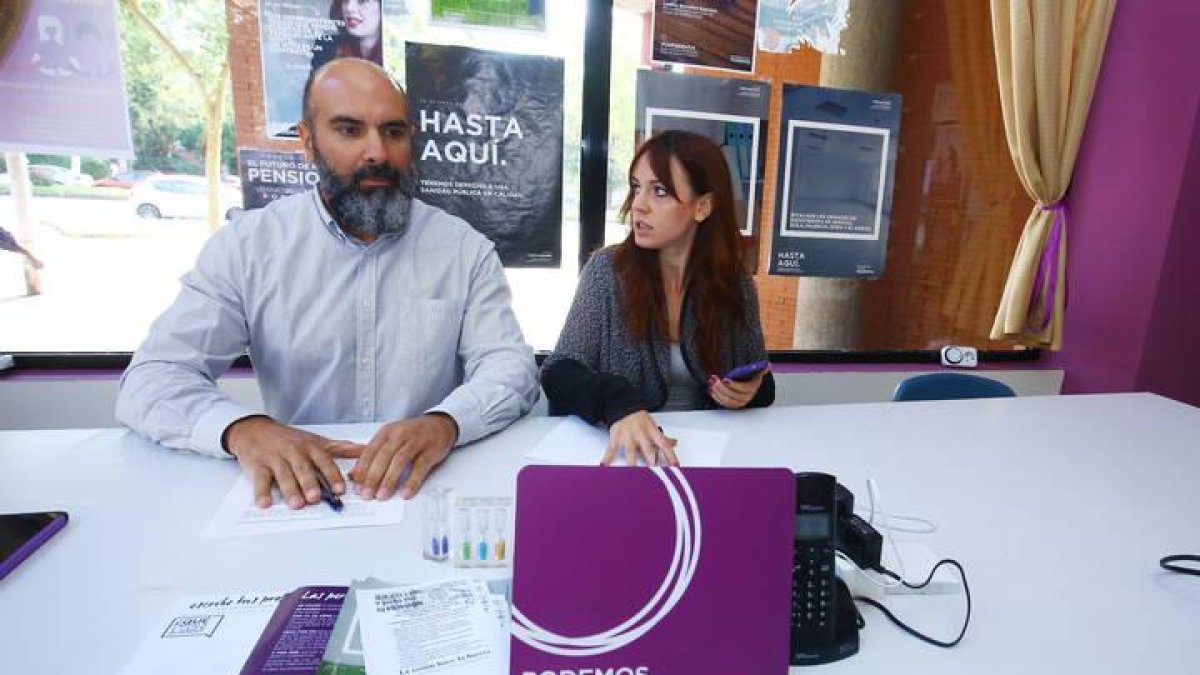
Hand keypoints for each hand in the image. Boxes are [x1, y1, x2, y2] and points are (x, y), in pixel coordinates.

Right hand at [225, 416, 363, 508]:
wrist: (254, 429)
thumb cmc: (288, 439)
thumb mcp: (314, 440)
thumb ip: (338, 448)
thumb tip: (363, 449)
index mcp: (310, 447)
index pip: (324, 461)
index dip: (332, 475)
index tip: (340, 489)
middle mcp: (293, 452)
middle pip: (303, 468)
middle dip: (310, 483)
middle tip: (316, 497)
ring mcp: (274, 458)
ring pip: (283, 474)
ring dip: (290, 490)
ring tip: (296, 504)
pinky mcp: (256, 464)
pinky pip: (259, 479)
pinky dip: (261, 492)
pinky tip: (264, 504)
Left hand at [350, 413, 458, 500]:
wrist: (440, 424)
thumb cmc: (412, 434)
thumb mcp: (391, 439)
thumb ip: (373, 455)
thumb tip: (353, 475)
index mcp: (386, 432)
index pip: (370, 452)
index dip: (362, 470)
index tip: (356, 487)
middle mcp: (400, 435)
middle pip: (382, 457)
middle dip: (372, 478)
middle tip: (367, 494)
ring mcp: (416, 442)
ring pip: (399, 461)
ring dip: (389, 480)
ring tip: (382, 496)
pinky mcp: (431, 450)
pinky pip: (420, 467)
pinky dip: (412, 481)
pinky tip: (406, 492)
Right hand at [603, 411, 678, 466]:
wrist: (624, 407)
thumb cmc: (639, 419)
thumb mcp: (653, 426)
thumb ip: (663, 438)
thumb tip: (674, 443)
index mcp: (652, 431)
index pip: (664, 445)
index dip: (670, 455)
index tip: (675, 466)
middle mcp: (640, 434)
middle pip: (647, 448)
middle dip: (651, 459)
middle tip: (656, 471)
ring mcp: (628, 437)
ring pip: (630, 450)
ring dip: (632, 462)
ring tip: (632, 471)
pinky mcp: (616, 438)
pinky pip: (611, 449)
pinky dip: (607, 457)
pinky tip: (604, 465)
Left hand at [708, 369, 766, 408]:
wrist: (748, 380)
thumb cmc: (750, 374)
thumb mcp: (755, 369)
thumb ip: (760, 368)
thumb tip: (767, 366)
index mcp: (754, 386)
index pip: (745, 388)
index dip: (735, 385)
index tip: (725, 379)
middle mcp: (748, 396)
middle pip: (735, 396)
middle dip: (723, 389)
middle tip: (715, 381)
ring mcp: (741, 401)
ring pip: (729, 401)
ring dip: (719, 394)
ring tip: (711, 385)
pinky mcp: (734, 404)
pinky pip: (725, 404)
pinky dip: (717, 398)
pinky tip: (711, 391)